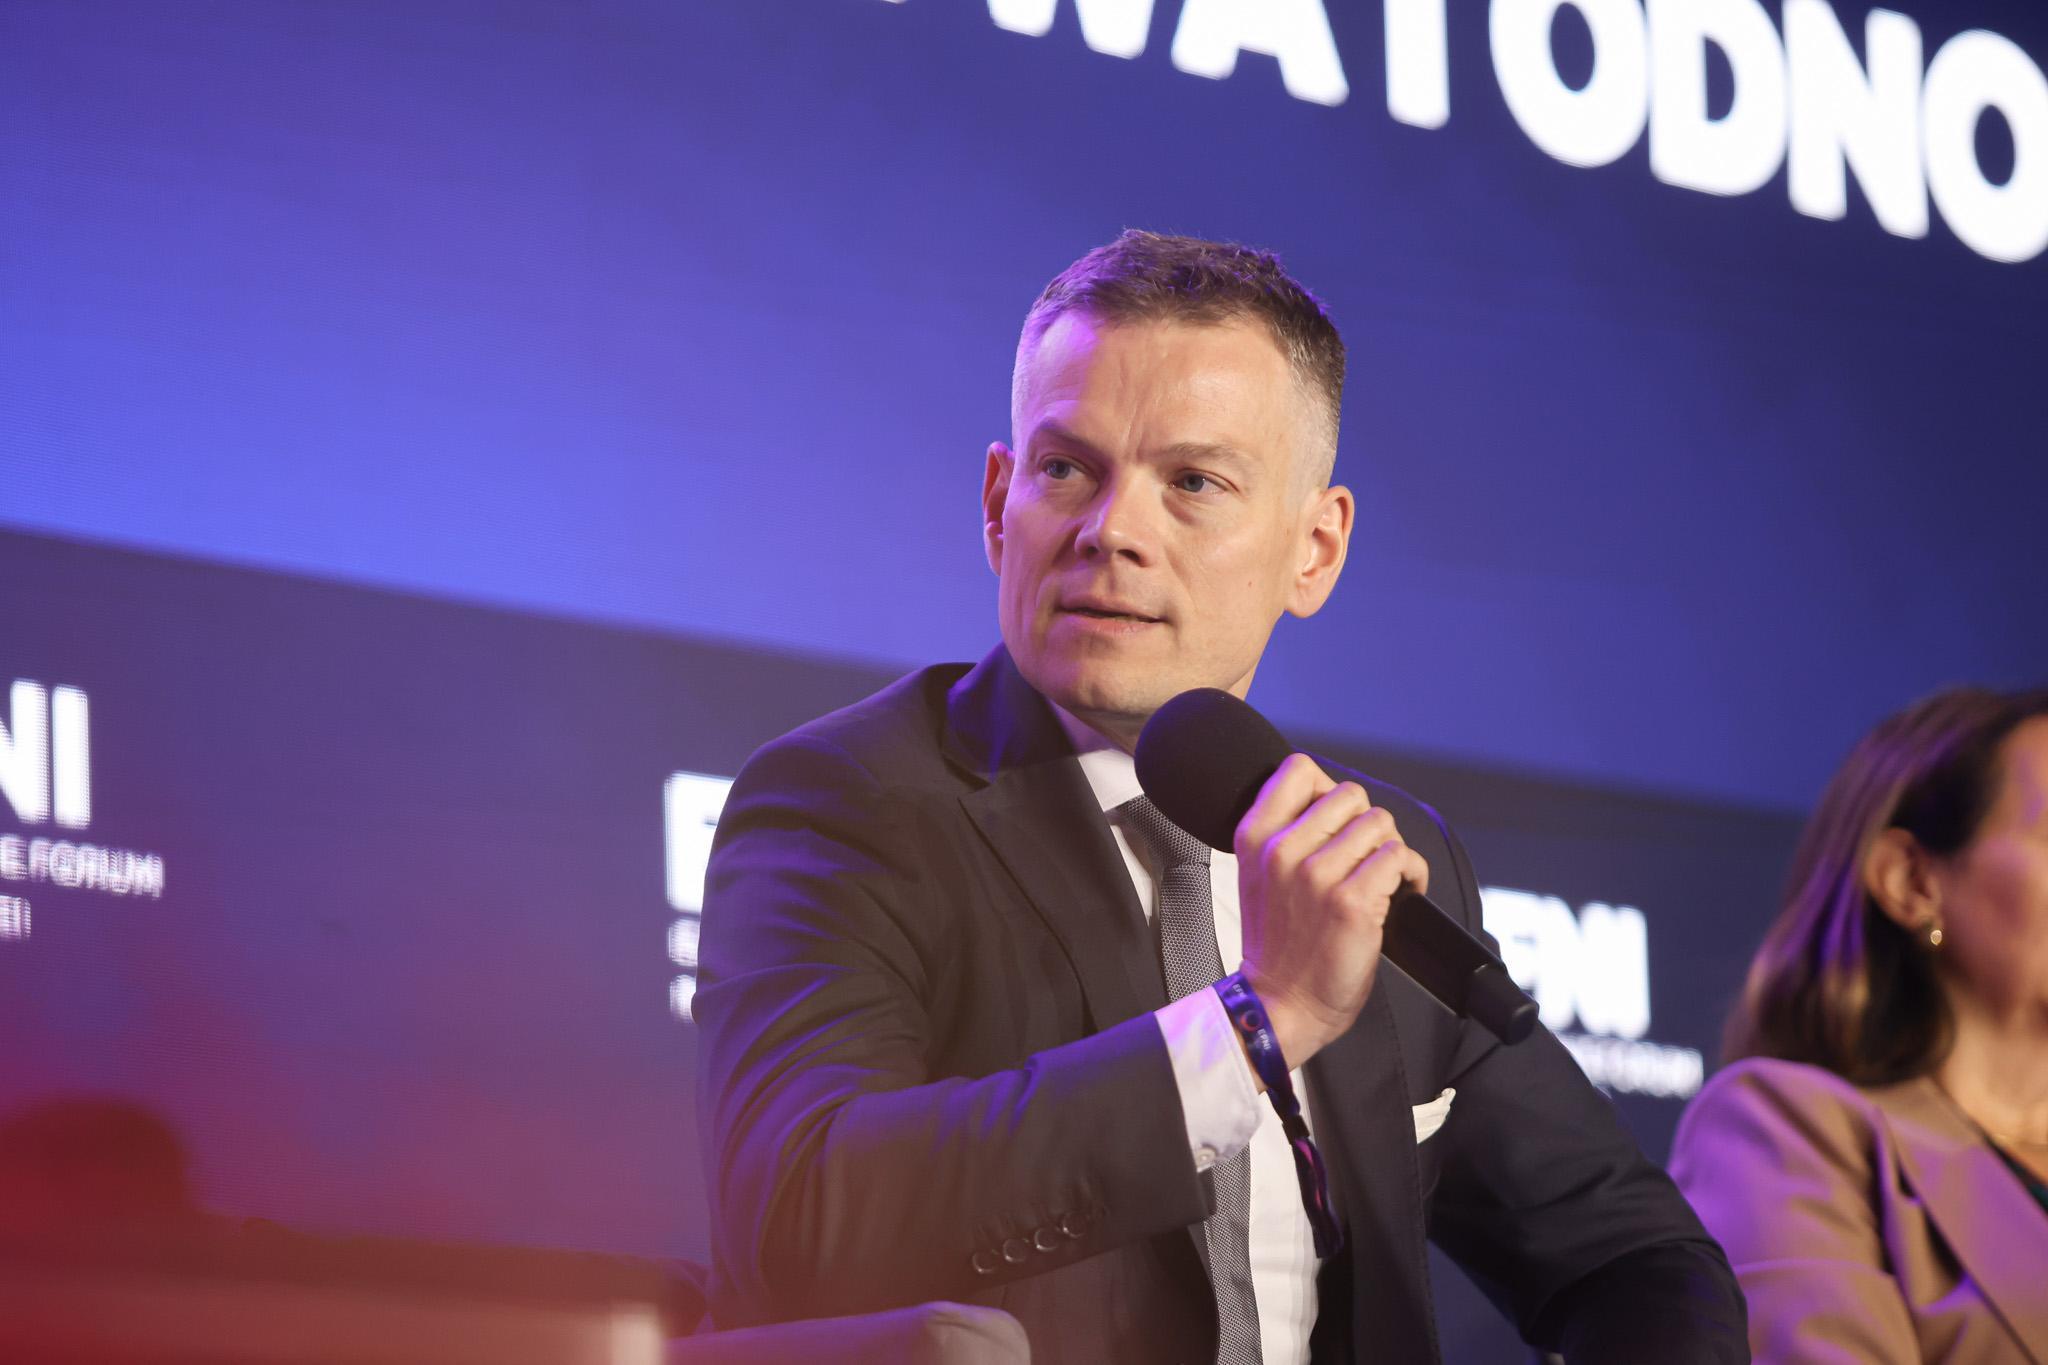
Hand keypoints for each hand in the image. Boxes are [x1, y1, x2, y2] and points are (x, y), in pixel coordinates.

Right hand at [1234, 754, 1428, 1069]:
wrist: (1279, 1004)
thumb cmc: (1276, 944)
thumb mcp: (1257, 874)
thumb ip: (1284, 832)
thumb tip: (1334, 801)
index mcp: (1255, 836)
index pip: (1298, 769)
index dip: (1327, 789)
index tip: (1335, 822)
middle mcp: (1283, 850)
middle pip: (1351, 794)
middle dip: (1366, 824)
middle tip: (1364, 857)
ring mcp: (1318, 876)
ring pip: (1380, 824)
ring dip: (1390, 849)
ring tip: (1383, 877)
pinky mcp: (1353, 903)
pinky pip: (1399, 858)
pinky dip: (1411, 874)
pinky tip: (1400, 892)